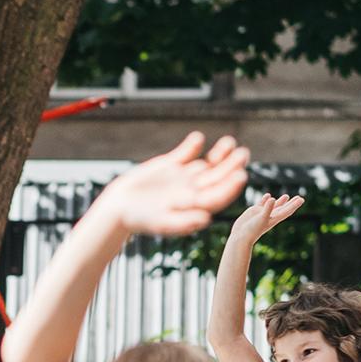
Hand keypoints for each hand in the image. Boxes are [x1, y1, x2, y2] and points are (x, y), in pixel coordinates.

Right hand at [100, 132, 250, 235]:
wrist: (118, 208)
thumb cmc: (139, 220)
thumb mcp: (160, 222)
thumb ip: (183, 222)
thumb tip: (206, 220)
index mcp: (195, 206)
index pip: (219, 195)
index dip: (231, 186)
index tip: (241, 175)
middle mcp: (193, 190)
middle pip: (218, 177)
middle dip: (231, 166)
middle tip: (243, 154)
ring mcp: (184, 176)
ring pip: (208, 163)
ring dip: (220, 153)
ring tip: (229, 143)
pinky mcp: (171, 164)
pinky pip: (186, 152)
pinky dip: (193, 145)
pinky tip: (197, 138)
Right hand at [228, 191, 302, 245]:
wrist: (240, 236)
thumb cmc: (252, 230)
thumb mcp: (261, 218)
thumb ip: (267, 208)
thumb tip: (273, 198)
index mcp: (274, 219)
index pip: (287, 211)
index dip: (294, 205)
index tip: (301, 199)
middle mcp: (270, 216)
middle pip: (283, 208)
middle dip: (291, 203)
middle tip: (300, 197)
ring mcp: (262, 213)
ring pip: (273, 206)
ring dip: (280, 201)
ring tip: (286, 196)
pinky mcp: (254, 211)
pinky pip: (262, 204)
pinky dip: (265, 199)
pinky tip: (268, 195)